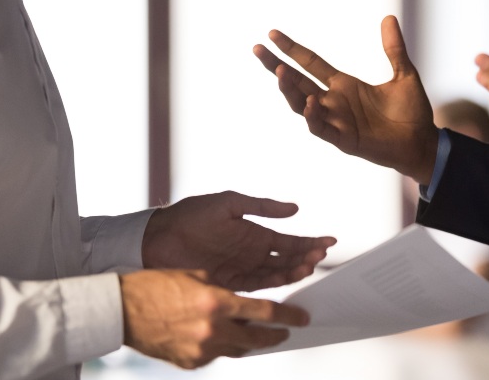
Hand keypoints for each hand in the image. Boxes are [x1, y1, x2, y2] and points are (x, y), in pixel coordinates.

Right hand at [120, 270, 306, 368]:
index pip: (266, 313)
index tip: (301, 319)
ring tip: (256, 334)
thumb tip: (246, 304)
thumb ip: (225, 290)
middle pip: (258, 339)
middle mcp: (212, 329)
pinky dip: (222, 347)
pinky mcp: (190, 363)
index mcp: (217, 302)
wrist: (122, 310)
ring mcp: (201, 350)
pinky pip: (216, 356)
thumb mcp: (197, 276)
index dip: (289, 317)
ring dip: (249, 342)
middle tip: (286, 331)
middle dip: (276, 335)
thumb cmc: (155, 287)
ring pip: (239, 350)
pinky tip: (220, 336)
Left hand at [142, 191, 336, 291]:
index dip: (310, 241)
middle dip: (307, 257)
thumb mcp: (229, 203)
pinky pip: (258, 285)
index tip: (329, 241)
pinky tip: (288, 279)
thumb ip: (262, 207)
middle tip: (321, 255)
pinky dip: (275, 284)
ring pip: (277, 274)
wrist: (159, 238)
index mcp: (255, 233)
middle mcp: (252, 253)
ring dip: (295, 270)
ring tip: (309, 265)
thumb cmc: (190, 216)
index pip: (290, 241)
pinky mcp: (230, 283)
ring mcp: (242, 269)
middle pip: (288, 259)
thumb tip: (294, 208)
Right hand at [252, 15, 439, 183]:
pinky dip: (314, 117)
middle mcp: (334, 102)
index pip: (310, 63)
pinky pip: (321, 129)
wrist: (423, 143)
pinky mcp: (344, 140)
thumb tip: (388, 17)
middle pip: (297, 82)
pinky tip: (312, 101)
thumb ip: (393, 48)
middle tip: (257, 49)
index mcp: (344, 85)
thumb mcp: (403, 74)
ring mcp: (336, 121)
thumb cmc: (411, 112)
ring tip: (280, 72)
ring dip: (290, 90)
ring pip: (302, 105)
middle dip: (276, 66)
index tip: (272, 34)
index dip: (292, 49)